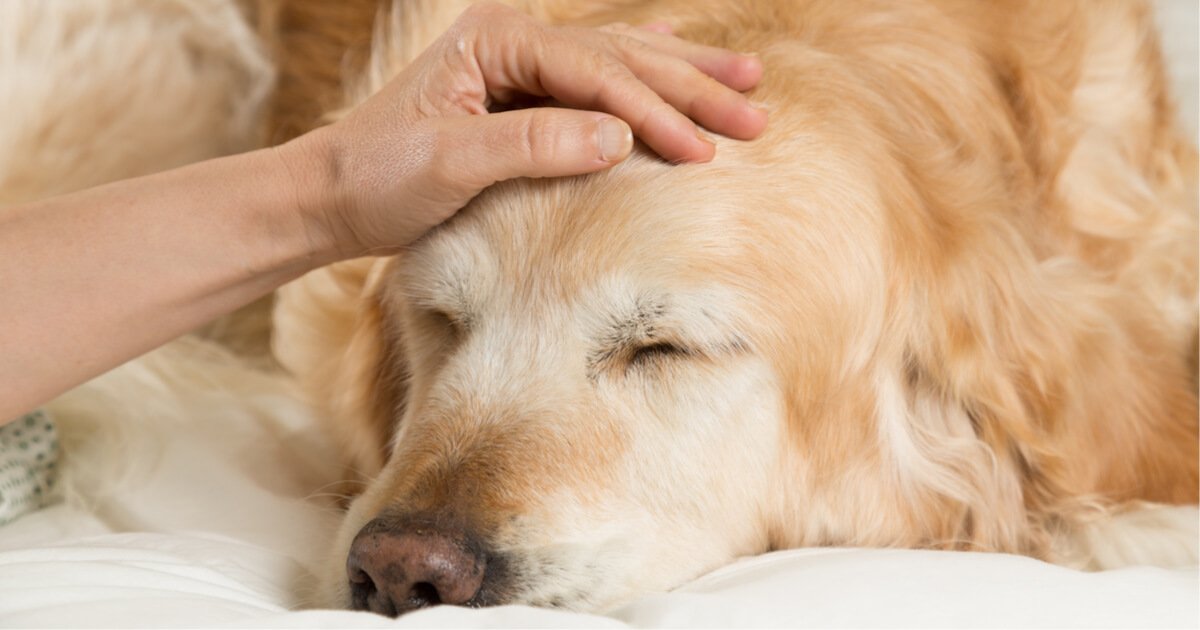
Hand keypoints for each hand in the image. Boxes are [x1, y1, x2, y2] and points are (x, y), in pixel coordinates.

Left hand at [284, 1, 766, 259]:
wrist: (330, 195)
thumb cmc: (378, 179)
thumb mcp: (449, 166)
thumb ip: (532, 144)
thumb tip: (619, 137)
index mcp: (496, 42)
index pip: (596, 72)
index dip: (654, 110)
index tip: (704, 151)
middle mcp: (512, 40)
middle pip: (622, 56)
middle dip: (692, 85)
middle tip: (756, 113)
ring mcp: (519, 62)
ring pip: (620, 59)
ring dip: (685, 72)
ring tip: (749, 78)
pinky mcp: (522, 92)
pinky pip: (598, 74)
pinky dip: (644, 67)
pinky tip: (676, 46)